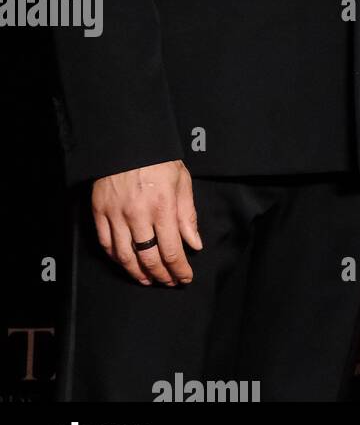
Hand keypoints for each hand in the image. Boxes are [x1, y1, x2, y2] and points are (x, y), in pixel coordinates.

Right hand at [90, 160, 202, 285]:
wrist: (128, 141)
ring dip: (137, 273)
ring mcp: (116, 215)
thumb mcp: (182, 181)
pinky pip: (106, 244)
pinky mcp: (99, 212)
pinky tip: (126, 263)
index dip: (179, 269)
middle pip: (148, 258)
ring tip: (148, 280)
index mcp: (163, 206)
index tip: (185, 278)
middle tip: (168, 283)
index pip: (172, 250)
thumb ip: (188, 215)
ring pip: (125, 256)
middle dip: (161, 275)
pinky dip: (117, 258)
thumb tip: (194, 244)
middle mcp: (138, 215)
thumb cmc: (160, 159)